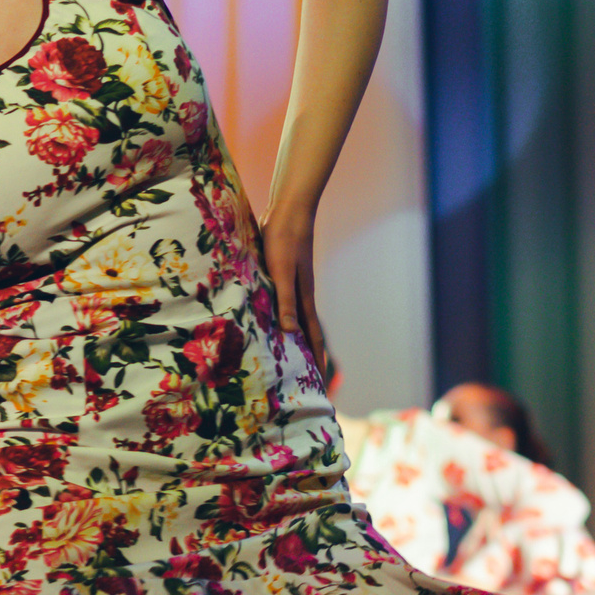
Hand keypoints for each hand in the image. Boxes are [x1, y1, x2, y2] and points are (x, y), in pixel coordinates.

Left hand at [259, 204, 333, 381]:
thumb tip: (291, 333)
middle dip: (309, 355)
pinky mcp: (283, 274)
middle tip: (307, 378)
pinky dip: (284, 318)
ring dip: (297, 338)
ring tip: (292, 356)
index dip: (317, 359)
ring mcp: (294, 284)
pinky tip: (274, 321)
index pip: (314, 336)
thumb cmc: (283, 240)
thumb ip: (285, 301)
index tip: (320, 382)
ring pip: (297, 318)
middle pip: (308, 331)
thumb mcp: (282, 273)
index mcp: (304, 298)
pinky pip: (286, 304)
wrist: (289, 211)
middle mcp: (302, 295)